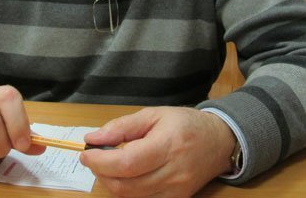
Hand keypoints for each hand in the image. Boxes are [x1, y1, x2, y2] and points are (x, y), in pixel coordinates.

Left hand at [79, 107, 234, 197]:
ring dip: (111, 183)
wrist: (219, 141)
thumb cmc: (185, 123)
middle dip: (101, 173)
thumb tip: (93, 139)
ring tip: (108, 165)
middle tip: (94, 158)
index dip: (100, 162)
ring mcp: (176, 192)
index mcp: (167, 145)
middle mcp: (173, 173)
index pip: (126, 163)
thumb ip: (121, 127)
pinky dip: (127, 192)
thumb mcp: (153, 114)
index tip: (86, 153)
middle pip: (126, 186)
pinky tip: (126, 176)